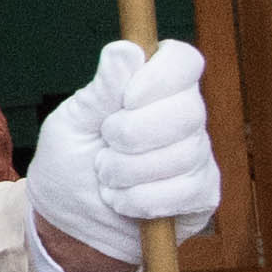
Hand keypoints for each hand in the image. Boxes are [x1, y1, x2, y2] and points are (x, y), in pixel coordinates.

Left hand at [27, 36, 218, 271]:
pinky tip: (124, 202)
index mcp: (153, 87)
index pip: (184, 61)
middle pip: (190, 109)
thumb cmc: (70, 163)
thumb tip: (126, 48)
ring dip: (132, 171)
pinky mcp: (202, 194)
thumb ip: (102, 90)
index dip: (161, 78)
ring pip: (185, 154)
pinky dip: (145, 200)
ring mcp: (197, 155)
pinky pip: (187, 191)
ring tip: (106, 177)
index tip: (129, 98)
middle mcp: (183, 116)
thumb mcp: (73, 122)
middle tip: (106, 144)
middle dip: (136, 133)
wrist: (69, 223)